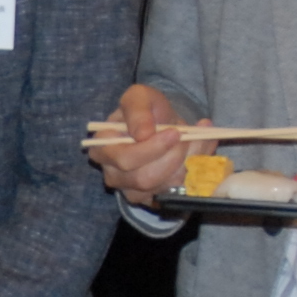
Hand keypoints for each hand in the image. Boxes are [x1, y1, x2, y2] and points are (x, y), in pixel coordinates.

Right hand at [92, 82, 193, 204]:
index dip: (151, 149)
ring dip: (183, 165)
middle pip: (143, 178)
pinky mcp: (150, 199)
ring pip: (162, 187)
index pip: (124, 159)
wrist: (163, 126)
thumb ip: (138, 109)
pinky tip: (193, 155)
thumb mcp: (140, 97)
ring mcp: (130, 190)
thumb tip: (142, 134)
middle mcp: (112, 174)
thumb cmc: (147, 111)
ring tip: (191, 142)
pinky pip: (173, 194)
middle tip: (185, 137)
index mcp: (102, 148)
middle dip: (172, 158)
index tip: (174, 132)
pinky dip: (190, 175)